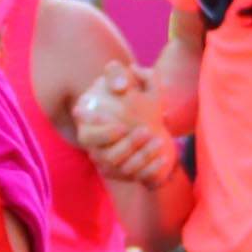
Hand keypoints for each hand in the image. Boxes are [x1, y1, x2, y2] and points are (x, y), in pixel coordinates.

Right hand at [72, 65, 174, 183]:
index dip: (100, 132)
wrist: (143, 118)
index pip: (86, 133)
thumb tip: (121, 85)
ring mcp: (108, 163)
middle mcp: (94, 147)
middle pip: (104, 155)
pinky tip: (164, 156)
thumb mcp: (122, 78)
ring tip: (159, 140)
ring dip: (141, 156)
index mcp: (87, 125)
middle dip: (126, 145)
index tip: (121, 125)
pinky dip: (150, 169)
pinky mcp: (124, 174)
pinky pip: (136, 178)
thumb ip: (116, 73)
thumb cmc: (127, 95)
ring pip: (121, 168)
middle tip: (145, 131)